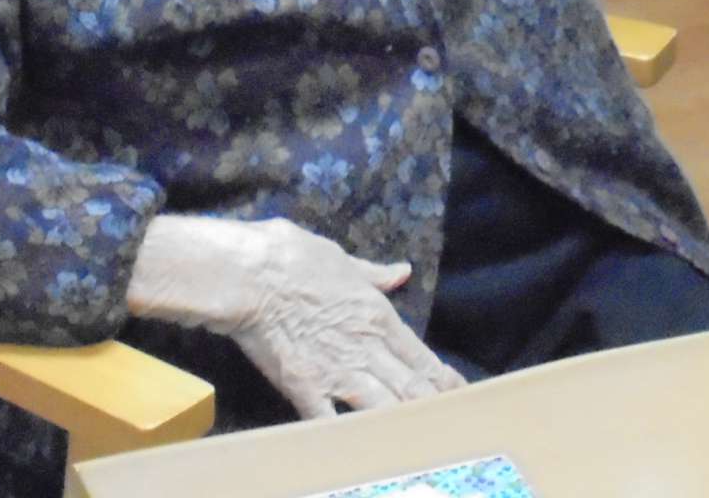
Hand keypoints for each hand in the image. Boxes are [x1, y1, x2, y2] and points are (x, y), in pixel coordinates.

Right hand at [126, 215, 465, 418]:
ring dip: (401, 424)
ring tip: (418, 442)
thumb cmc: (292, 257)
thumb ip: (373, 273)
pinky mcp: (306, 388)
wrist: (249, 273)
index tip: (459, 395)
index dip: (443, 381)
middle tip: (451, 427)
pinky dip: (348, 438)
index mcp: (377, 316)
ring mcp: (337, 371)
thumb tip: (401, 271)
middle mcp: (366, 348)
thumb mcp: (341, 258)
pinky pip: (332, 422)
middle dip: (432, 409)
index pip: (421, 357)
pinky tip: (361, 450)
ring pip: (384, 408)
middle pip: (411, 388)